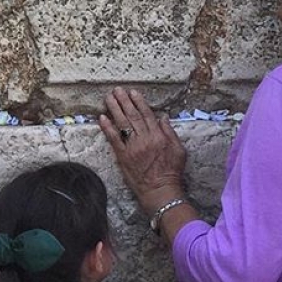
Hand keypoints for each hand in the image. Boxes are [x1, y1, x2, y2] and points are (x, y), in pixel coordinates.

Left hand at [99, 88, 187, 214]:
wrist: (160, 190)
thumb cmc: (171, 172)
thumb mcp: (179, 150)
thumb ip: (170, 132)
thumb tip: (163, 117)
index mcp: (158, 136)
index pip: (146, 115)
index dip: (138, 102)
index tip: (132, 92)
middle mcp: (144, 139)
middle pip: (132, 116)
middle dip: (124, 101)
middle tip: (117, 90)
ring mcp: (132, 147)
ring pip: (122, 124)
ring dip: (114, 109)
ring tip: (108, 98)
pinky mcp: (123, 157)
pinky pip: (114, 139)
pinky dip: (107, 128)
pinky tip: (102, 118)